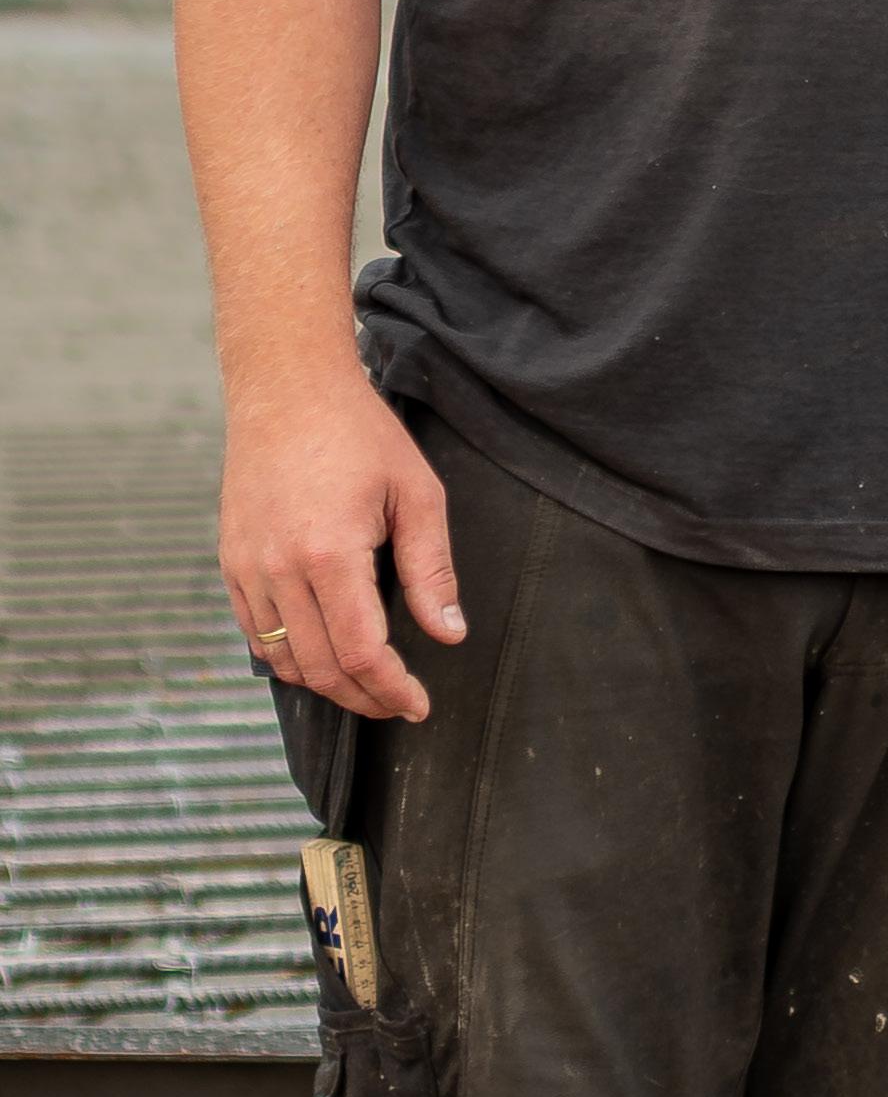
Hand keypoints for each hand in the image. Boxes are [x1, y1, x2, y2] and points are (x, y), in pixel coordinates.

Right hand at [221, 369, 463, 720]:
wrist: (287, 390)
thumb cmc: (360, 435)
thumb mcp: (417, 494)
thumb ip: (431, 570)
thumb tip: (448, 633)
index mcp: (330, 555)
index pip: (362, 653)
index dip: (393, 690)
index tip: (418, 706)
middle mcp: (278, 569)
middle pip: (321, 668)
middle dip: (364, 698)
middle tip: (399, 703)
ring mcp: (246, 568)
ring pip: (283, 660)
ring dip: (326, 684)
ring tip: (366, 684)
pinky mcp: (230, 562)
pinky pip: (255, 634)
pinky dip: (289, 658)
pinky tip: (323, 654)